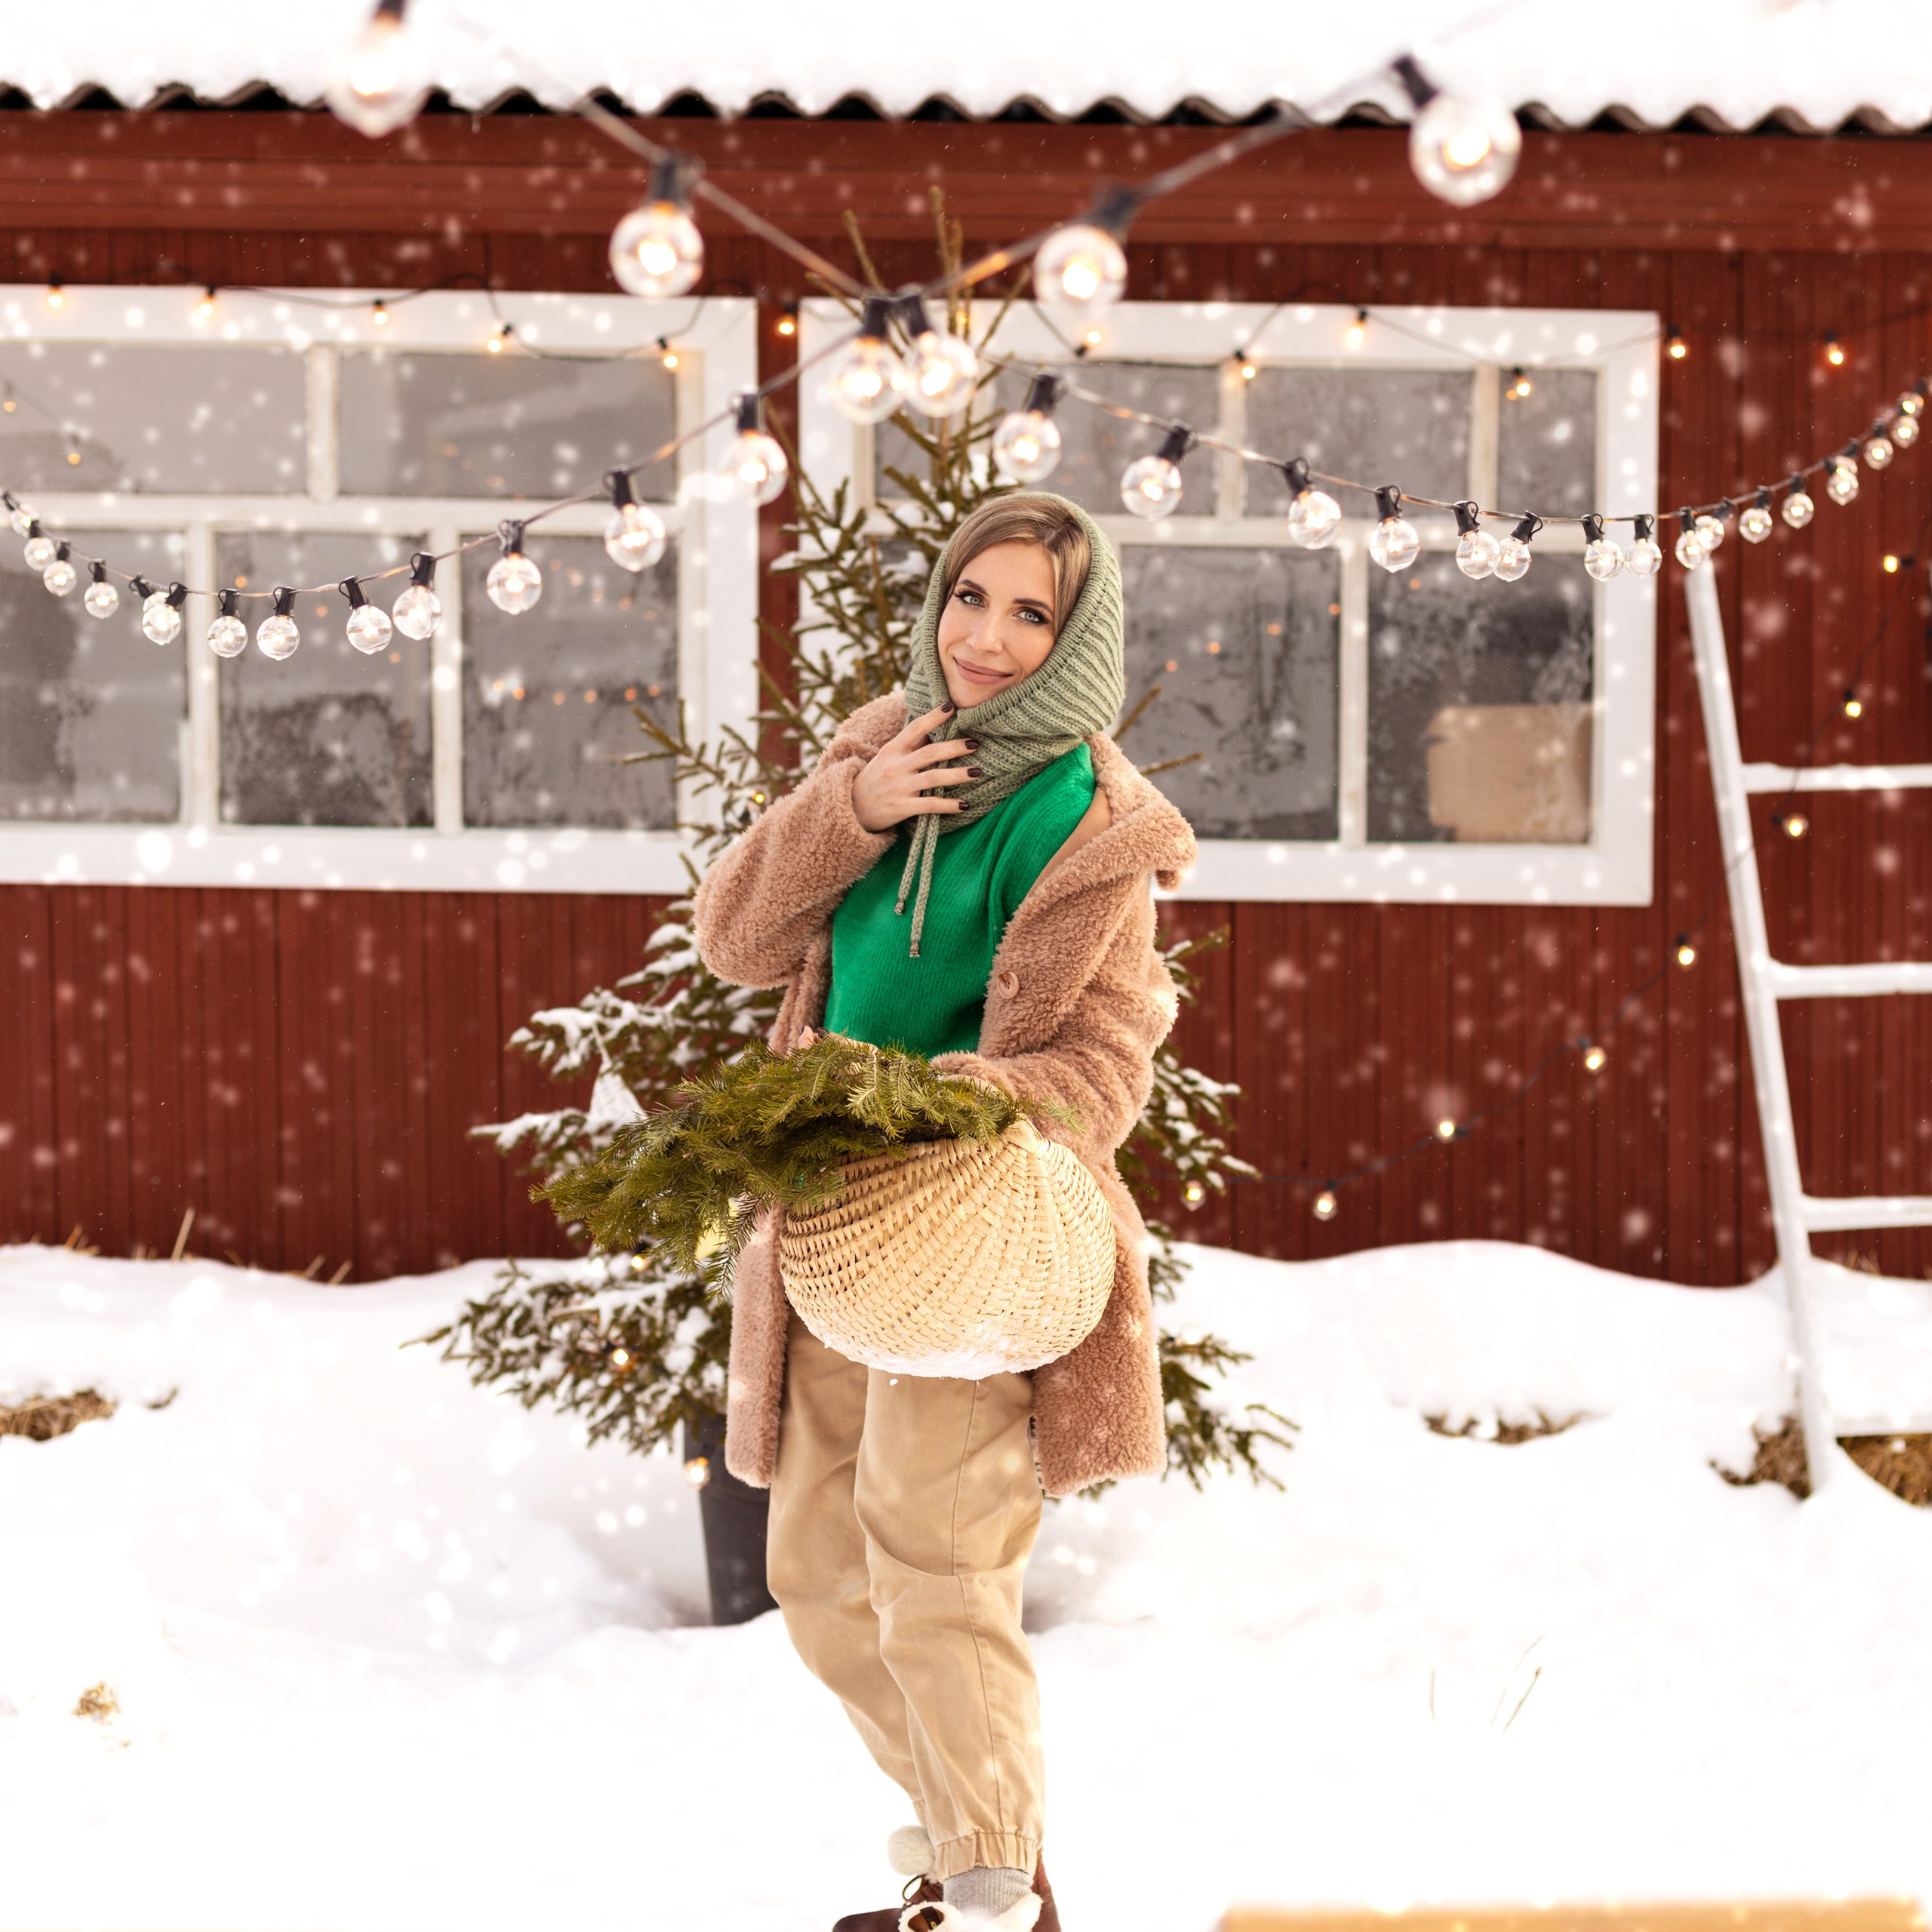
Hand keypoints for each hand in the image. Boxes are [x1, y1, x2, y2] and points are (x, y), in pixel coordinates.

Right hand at [849, 705, 980, 832]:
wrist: (851, 809)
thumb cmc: (875, 779)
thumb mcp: (887, 757)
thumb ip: (910, 744)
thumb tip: (934, 725)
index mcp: (892, 750)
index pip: (914, 729)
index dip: (933, 717)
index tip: (951, 707)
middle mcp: (896, 766)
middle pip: (930, 753)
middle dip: (954, 747)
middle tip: (975, 743)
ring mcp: (900, 787)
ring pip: (934, 778)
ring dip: (958, 774)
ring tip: (977, 771)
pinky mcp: (902, 808)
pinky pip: (930, 805)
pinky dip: (948, 805)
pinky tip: (965, 805)